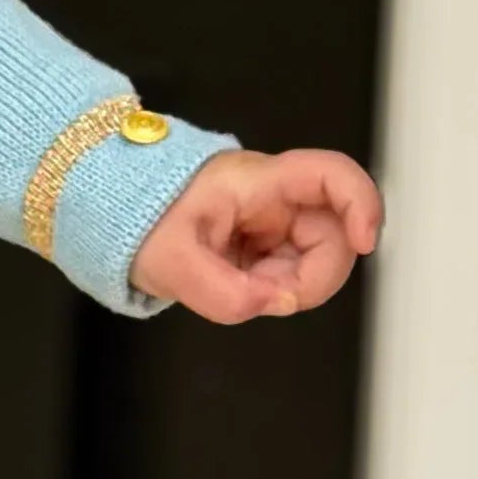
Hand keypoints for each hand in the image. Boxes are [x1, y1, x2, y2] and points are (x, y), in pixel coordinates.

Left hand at [127, 147, 380, 322]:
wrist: (114, 218)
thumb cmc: (138, 220)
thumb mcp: (169, 261)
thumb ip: (223, 292)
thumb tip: (275, 303)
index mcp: (257, 183)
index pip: (332, 175)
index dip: (362, 204)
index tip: (364, 242)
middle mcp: (275, 199)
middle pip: (334, 236)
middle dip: (308, 277)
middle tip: (261, 293)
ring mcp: (274, 223)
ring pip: (315, 262)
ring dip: (285, 287)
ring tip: (236, 285)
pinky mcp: (267, 245)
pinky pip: (289, 273)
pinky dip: (270, 289)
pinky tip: (237, 285)